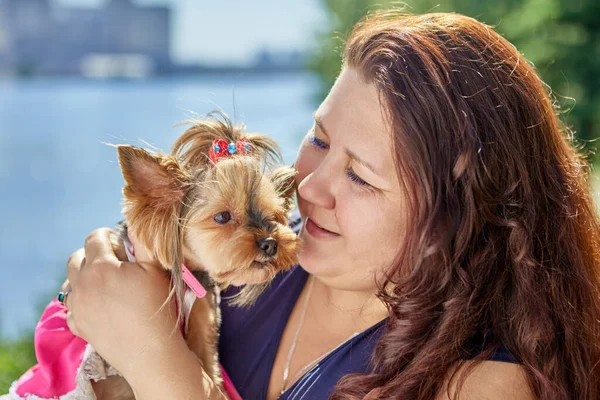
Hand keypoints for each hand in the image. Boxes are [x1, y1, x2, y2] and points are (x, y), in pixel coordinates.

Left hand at [65, 228, 182, 378]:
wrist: (151, 353)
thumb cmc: (157, 308)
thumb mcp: (156, 269)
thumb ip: (143, 242)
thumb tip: (136, 223)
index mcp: (101, 267)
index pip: (94, 238)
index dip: (108, 235)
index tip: (120, 242)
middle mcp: (82, 285)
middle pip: (76, 258)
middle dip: (92, 253)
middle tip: (114, 261)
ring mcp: (77, 307)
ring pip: (70, 282)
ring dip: (84, 276)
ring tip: (105, 283)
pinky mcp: (78, 326)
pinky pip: (71, 307)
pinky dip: (82, 301)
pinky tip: (100, 305)